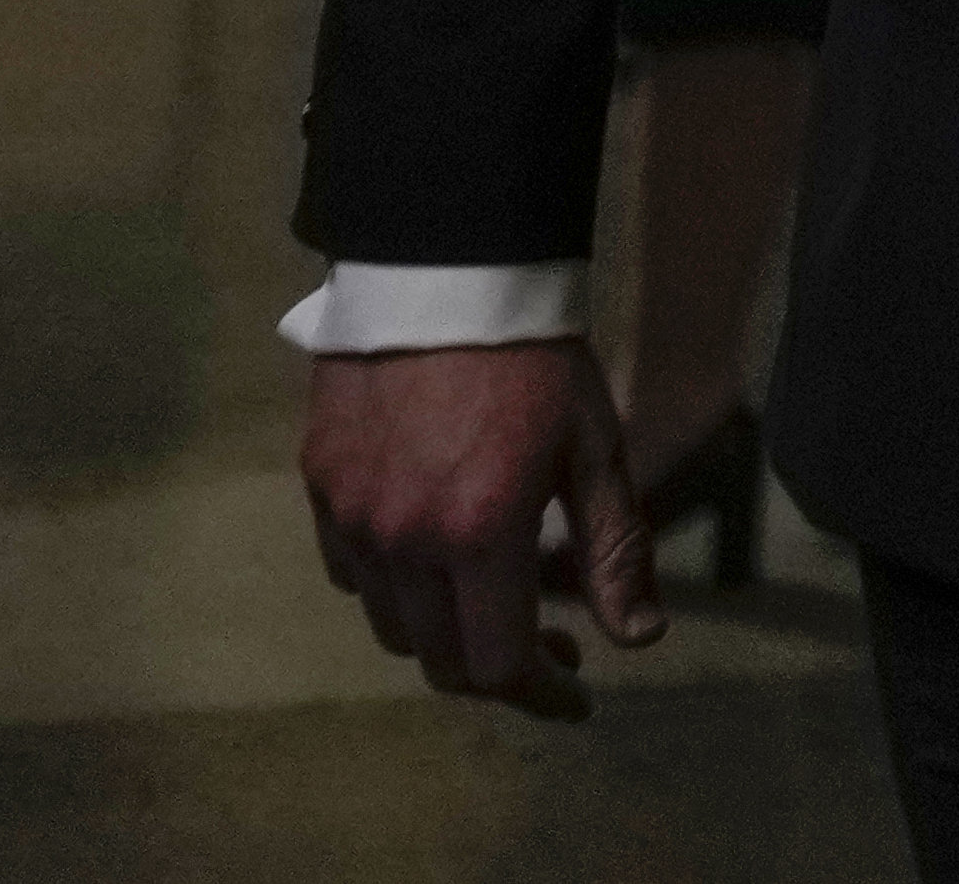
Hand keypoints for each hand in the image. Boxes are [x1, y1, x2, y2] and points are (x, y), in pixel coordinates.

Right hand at [300, 340, 662, 714]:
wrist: (446, 263)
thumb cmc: (536, 354)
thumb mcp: (594, 448)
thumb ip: (615, 549)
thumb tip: (638, 639)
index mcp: (478, 531)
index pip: (499, 664)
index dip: (542, 695)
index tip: (576, 694)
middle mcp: (404, 536)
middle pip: (441, 660)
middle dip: (500, 671)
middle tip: (550, 647)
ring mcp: (352, 513)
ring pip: (391, 625)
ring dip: (444, 633)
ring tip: (493, 598)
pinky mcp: (320, 483)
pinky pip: (350, 571)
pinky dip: (393, 586)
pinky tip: (432, 556)